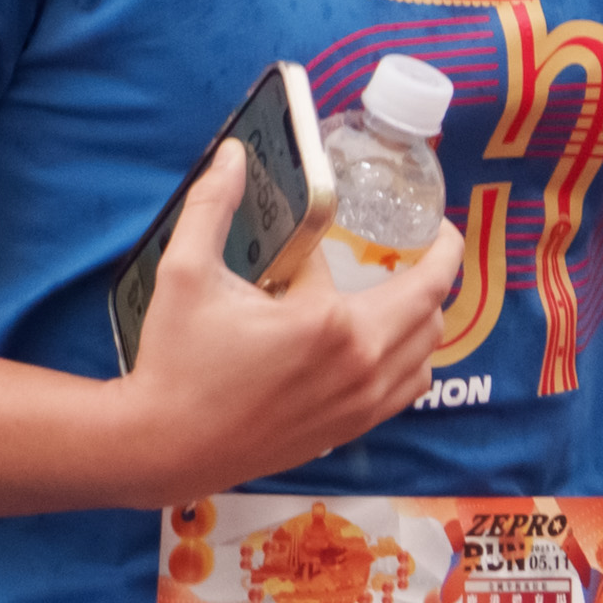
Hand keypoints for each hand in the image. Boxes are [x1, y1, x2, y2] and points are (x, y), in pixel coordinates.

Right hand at [122, 141, 464, 493]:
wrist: (165, 447)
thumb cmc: (177, 361)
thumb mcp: (187, 272)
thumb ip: (213, 206)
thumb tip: (232, 155)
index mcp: (333, 325)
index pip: (405, 273)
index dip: (418, 242)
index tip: (427, 222)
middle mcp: (360, 367)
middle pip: (431, 312)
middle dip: (436, 273)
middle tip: (425, 246)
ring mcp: (358, 406)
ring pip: (426, 356)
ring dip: (425, 319)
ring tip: (403, 291)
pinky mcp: (347, 431)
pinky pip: (406, 392)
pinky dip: (410, 361)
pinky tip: (382, 343)